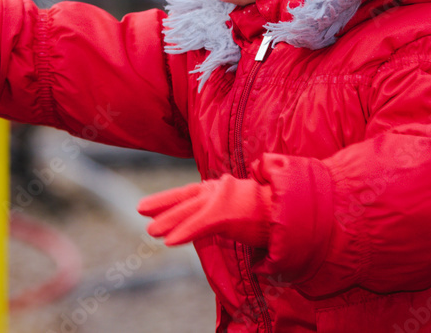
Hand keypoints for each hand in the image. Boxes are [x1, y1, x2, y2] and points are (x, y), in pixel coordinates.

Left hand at [137, 173, 272, 246]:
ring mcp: (223, 200)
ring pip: (189, 210)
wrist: (290, 209)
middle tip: (140, 209)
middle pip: (185, 197)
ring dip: (169, 220)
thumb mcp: (242, 208)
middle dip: (162, 203)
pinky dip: (184, 231)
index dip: (167, 198)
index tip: (147, 205)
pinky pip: (200, 224)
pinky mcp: (227, 213)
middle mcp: (219, 190)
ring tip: (151, 230)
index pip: (189, 192)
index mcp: (221, 189)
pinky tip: (170, 241)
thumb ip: (224, 213)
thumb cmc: (269, 212)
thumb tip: (213, 222)